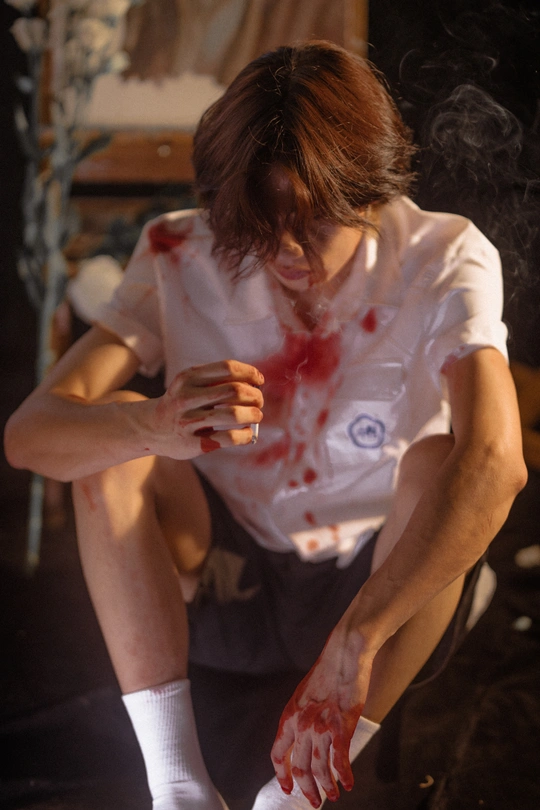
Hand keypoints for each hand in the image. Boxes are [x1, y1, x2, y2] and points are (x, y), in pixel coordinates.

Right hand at [143, 360, 263, 457]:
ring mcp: (188, 421)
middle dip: (254, 396)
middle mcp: (186, 397)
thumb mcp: (190, 384)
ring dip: (253, 414)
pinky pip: (229, 438)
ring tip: (256, 416)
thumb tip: (254, 382)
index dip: (249, 373)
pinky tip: (248, 433)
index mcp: (188, 378)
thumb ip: (216, 380)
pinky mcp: (193, 443)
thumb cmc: (181, 403)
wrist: (150, 428)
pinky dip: (245, 435)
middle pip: (235, 390)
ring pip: (233, 414)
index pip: (228, 368)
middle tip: (259, 401)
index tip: (259, 380)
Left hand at [271, 627, 372, 807]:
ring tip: (333, 795)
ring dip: (327, 787)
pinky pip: (341, 760)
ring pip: (320, 769)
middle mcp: (301, 724)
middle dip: (307, 789)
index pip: (278, 755)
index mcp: (289, 716)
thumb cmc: (327, 673)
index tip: (288, 788)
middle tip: (315, 801)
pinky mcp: (341, 725)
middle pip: (300, 768)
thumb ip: (301, 718)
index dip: (282, 776)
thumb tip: (303, 738)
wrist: (343, 654)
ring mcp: (320, 726)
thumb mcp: (303, 696)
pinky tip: (348, 783)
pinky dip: (344, 775)